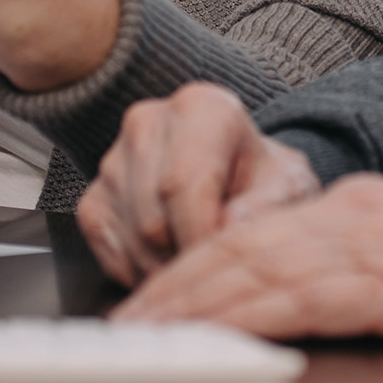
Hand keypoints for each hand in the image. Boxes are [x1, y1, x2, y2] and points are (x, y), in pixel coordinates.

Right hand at [76, 84, 320, 285]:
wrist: (240, 177)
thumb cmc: (265, 182)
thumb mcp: (288, 188)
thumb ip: (268, 206)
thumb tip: (231, 225)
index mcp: (202, 108)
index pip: (183, 183)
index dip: (202, 238)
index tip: (224, 267)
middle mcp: (148, 123)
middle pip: (154, 220)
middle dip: (187, 262)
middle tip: (218, 274)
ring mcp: (114, 160)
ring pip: (132, 240)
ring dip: (167, 272)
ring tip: (202, 267)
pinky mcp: (94, 197)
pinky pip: (108, 252)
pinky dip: (141, 274)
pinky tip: (173, 264)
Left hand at [111, 174, 382, 342]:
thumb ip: (357, 271)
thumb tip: (300, 303)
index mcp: (355, 210)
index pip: (251, 236)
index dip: (190, 269)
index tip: (147, 301)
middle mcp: (354, 217)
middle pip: (238, 249)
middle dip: (172, 289)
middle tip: (122, 324)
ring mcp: (377, 244)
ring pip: (260, 268)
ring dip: (194, 304)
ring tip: (147, 333)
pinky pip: (313, 295)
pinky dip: (258, 314)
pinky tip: (225, 333)